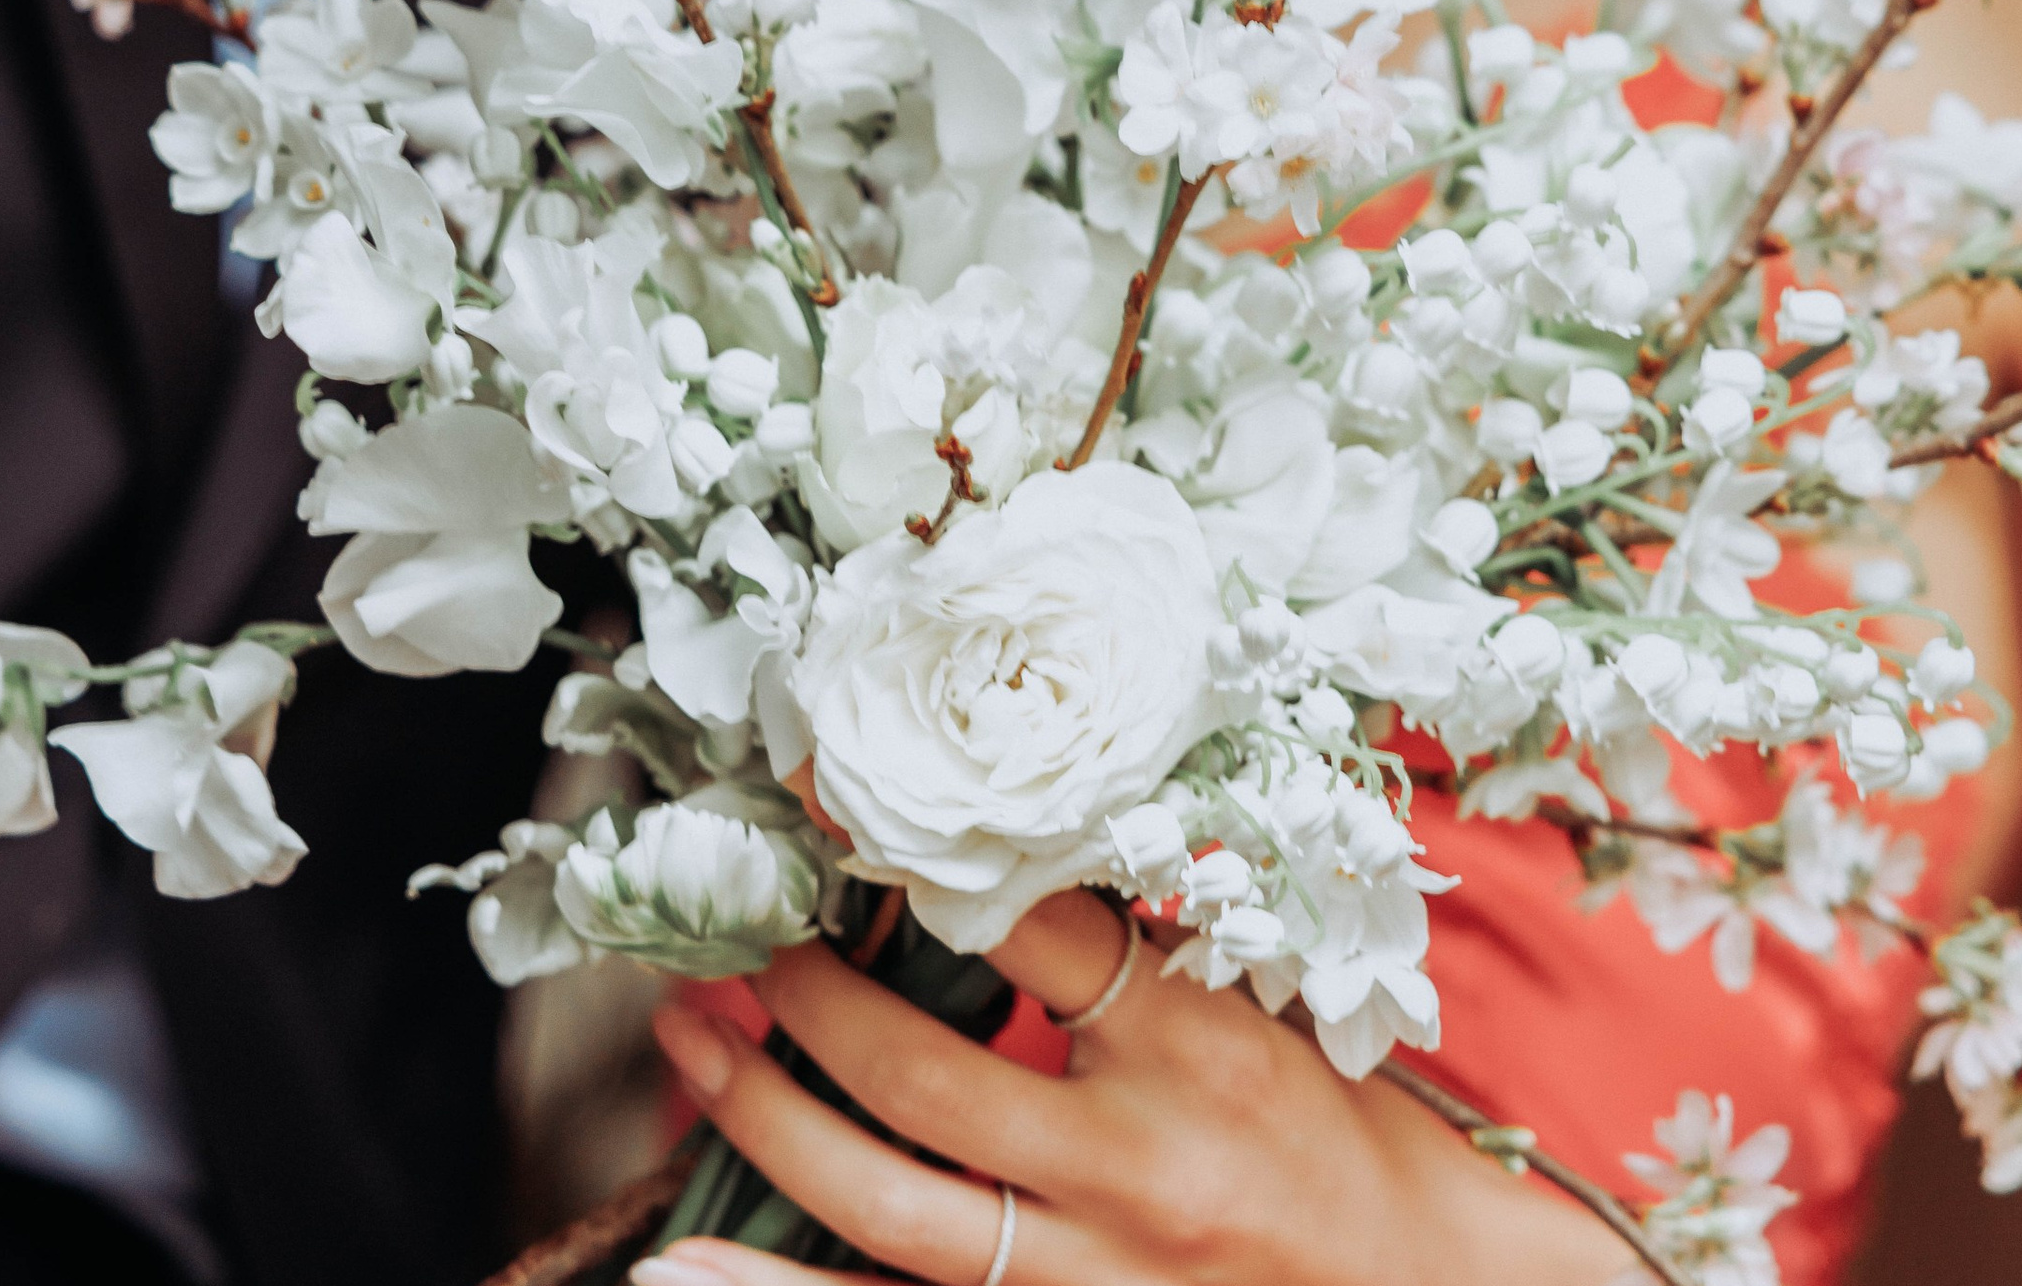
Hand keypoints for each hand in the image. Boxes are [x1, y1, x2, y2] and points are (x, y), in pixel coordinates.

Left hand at [631, 890, 1630, 1285]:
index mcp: (1199, 1054)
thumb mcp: (1268, 1010)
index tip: (829, 785)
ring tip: (689, 1040)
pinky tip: (674, 1277)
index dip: (921, 848)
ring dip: (768, 1121)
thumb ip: (1140, 938)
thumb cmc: (1347, 1140)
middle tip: (737, 931)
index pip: (1034, 929)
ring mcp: (1091, 1280)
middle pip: (930, 1077)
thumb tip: (993, 838)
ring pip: (891, 1208)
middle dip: (812, 996)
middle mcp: (1136, 1172)